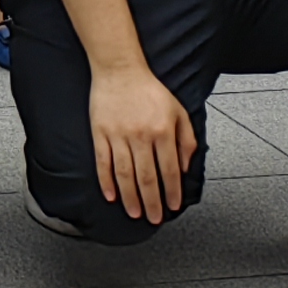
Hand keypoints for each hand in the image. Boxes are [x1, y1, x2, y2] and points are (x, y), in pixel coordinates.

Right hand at [89, 65, 197, 227]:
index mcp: (163, 131)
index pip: (170, 170)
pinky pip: (103, 162)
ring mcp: (119, 135)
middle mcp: (142, 136)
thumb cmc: (149, 89)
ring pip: (125, 174)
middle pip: (147, 177)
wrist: (119, 69)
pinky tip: (110, 195)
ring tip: (134, 212)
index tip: (172, 206)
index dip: (172, 192)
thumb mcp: (178, 111)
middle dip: (152, 202)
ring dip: (130, 197)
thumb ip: (187, 139)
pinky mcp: (101, 132)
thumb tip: (185, 166)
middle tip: (153, 218)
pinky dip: (106, 181)